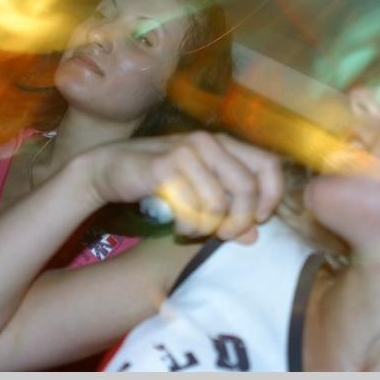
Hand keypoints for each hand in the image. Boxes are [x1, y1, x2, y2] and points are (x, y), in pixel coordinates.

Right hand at [86, 131, 283, 242]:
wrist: (108, 167)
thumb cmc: (158, 179)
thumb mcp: (198, 193)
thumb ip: (228, 210)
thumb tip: (253, 237)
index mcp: (223, 143)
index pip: (268, 164)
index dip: (270, 195)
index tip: (257, 219)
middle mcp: (207, 142)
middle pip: (246, 187)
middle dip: (239, 220)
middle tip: (224, 235)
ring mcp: (184, 152)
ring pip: (217, 202)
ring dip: (207, 227)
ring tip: (193, 230)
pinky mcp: (162, 168)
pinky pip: (189, 208)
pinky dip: (187, 227)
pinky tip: (178, 227)